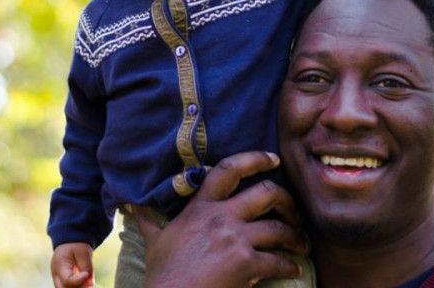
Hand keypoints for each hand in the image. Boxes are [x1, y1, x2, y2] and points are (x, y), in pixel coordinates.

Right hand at [51, 242, 93, 287]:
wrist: (70, 239)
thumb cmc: (76, 244)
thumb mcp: (83, 252)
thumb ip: (87, 267)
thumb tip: (90, 284)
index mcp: (59, 265)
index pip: (67, 280)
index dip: (79, 280)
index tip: (86, 274)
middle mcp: (56, 274)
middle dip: (76, 287)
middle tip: (86, 283)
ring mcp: (58, 277)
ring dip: (77, 287)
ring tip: (86, 281)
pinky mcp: (62, 279)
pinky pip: (67, 287)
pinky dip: (76, 286)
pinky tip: (84, 282)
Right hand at [135, 152, 307, 287]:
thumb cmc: (163, 274)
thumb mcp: (155, 241)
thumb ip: (149, 220)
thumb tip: (133, 206)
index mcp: (200, 207)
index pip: (229, 169)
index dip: (254, 159)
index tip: (272, 158)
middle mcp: (221, 217)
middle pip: (266, 193)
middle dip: (287, 201)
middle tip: (294, 212)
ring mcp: (235, 240)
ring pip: (279, 228)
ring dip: (295, 237)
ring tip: (300, 245)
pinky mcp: (246, 265)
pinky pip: (278, 260)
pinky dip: (290, 265)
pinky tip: (293, 269)